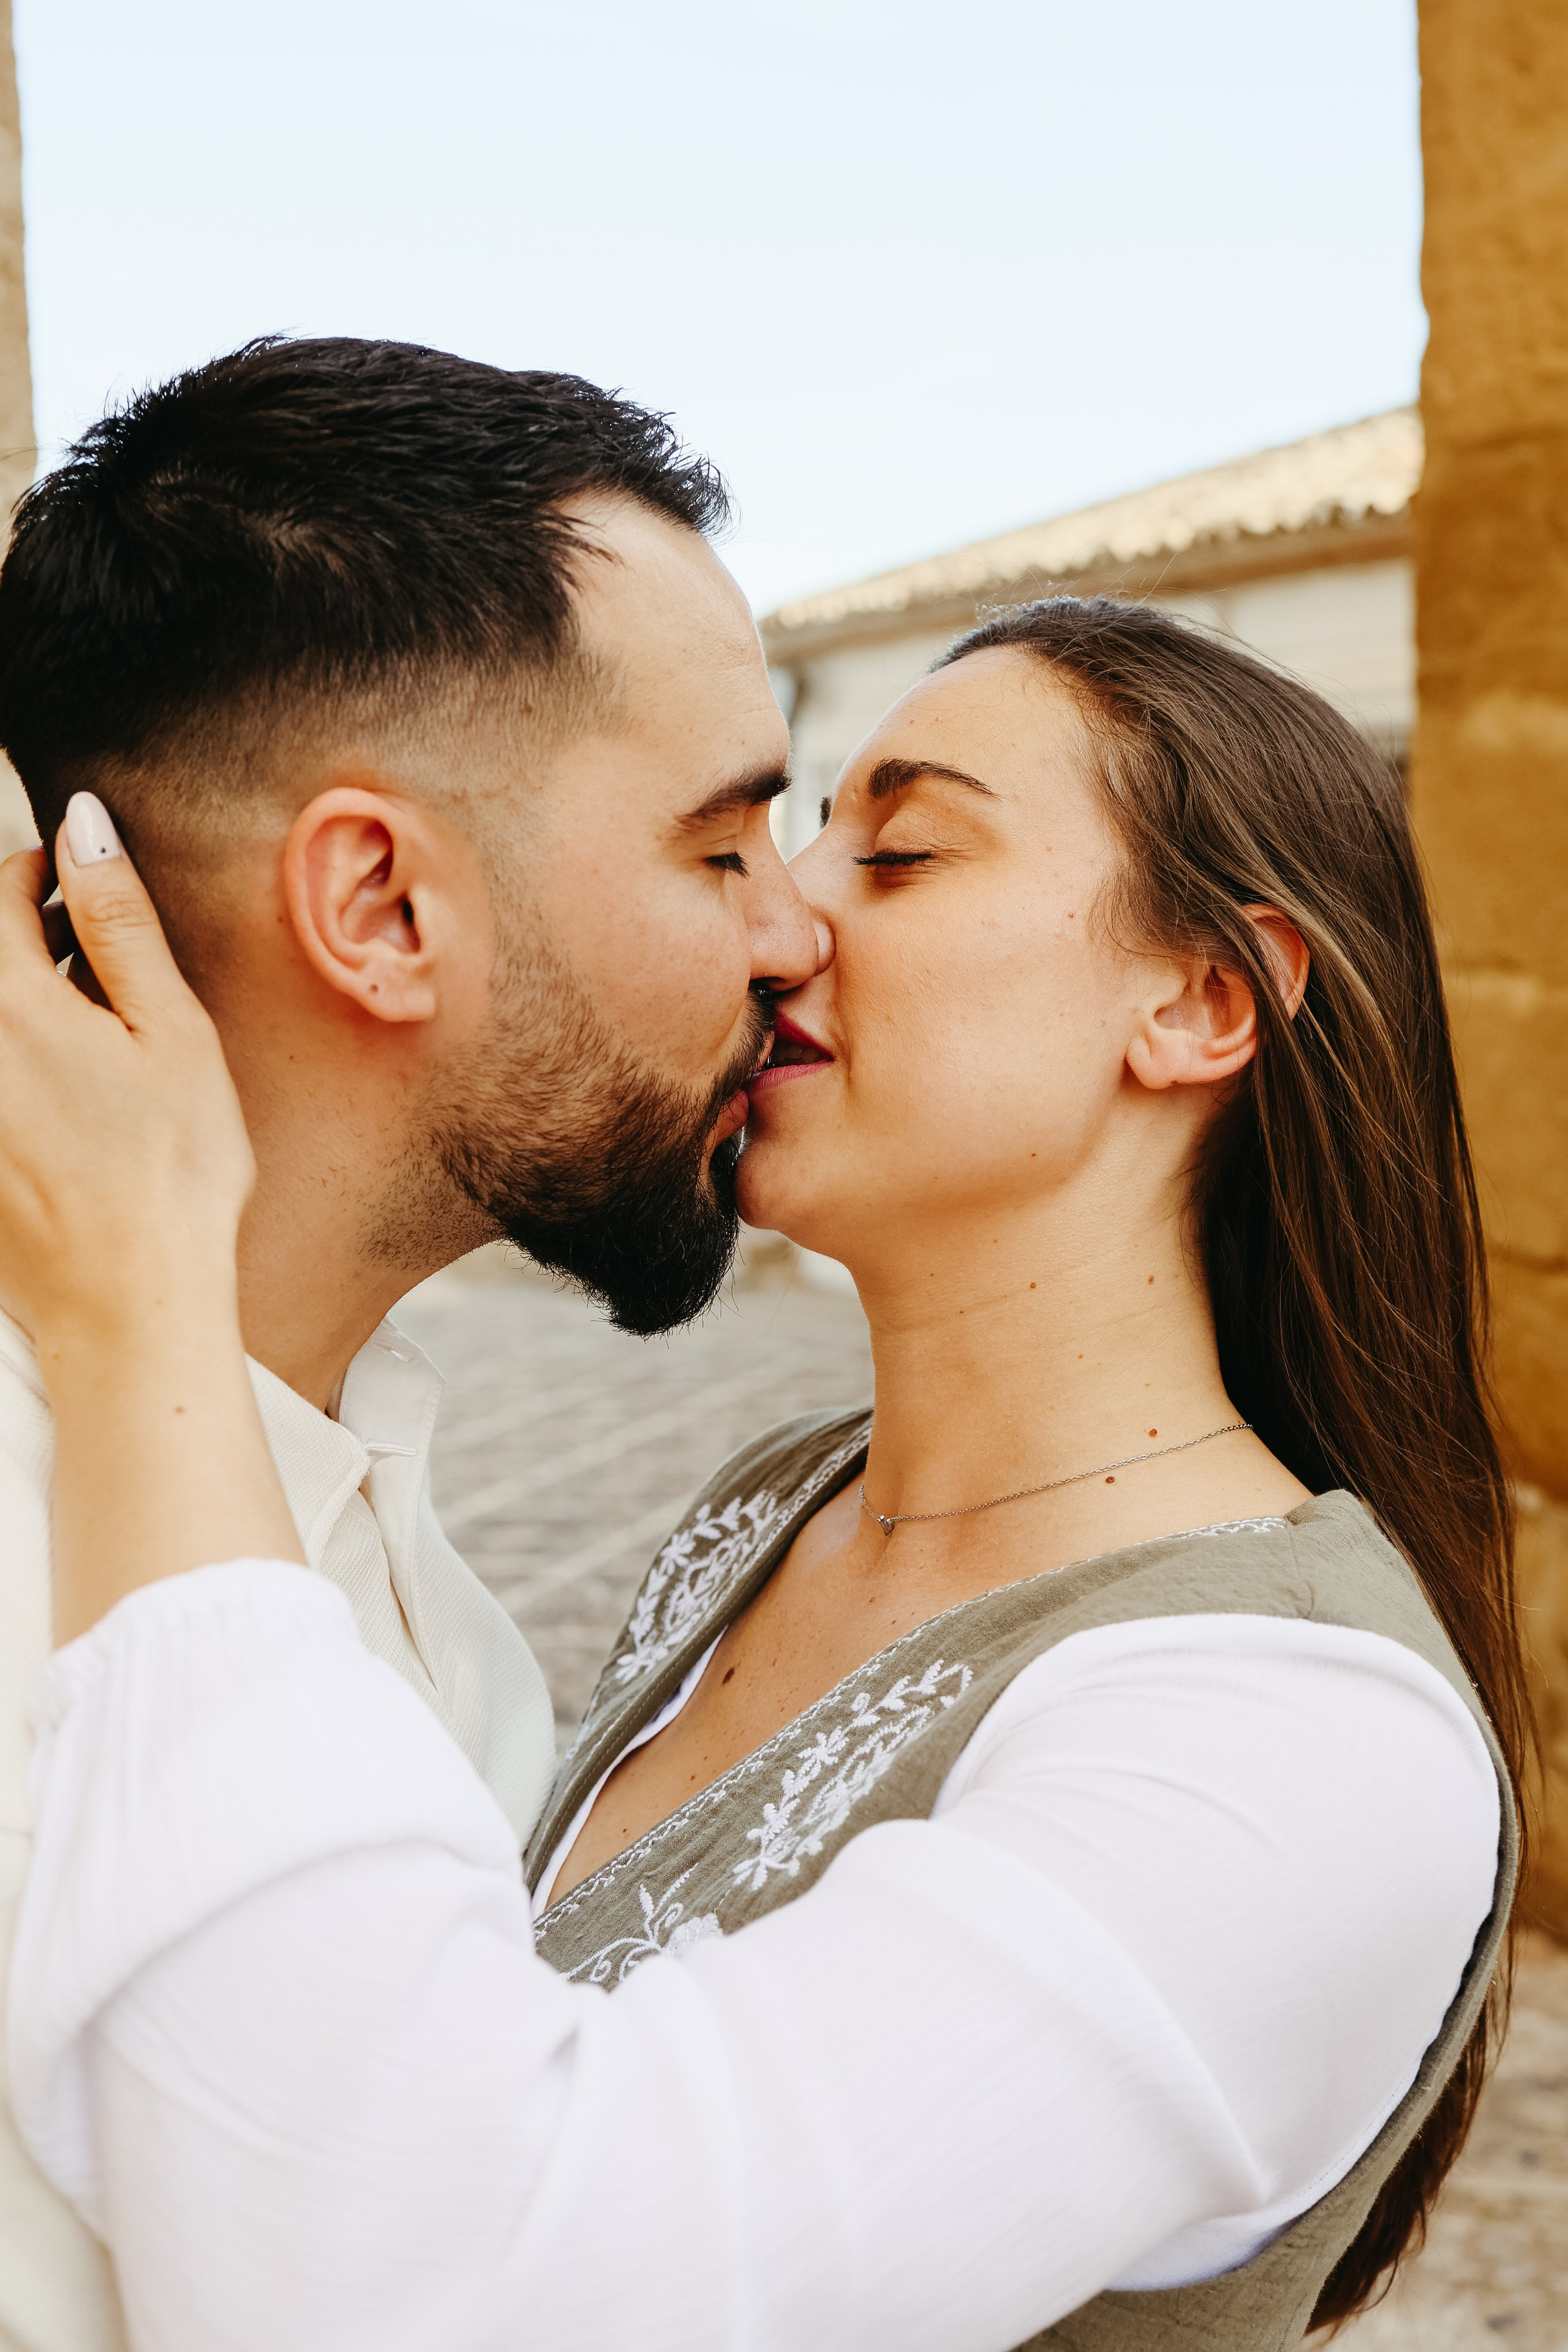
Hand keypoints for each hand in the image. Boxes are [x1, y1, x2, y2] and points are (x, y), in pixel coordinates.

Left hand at [0, 795, 302, 1641]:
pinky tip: (59, 1104)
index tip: (79, 891)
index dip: (40, 873)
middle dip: (23, 943)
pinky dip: (23, 1070)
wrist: (127, 1303)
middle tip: (79, 963)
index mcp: (8, 1001)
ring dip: (23, 1008)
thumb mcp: (171, 1033)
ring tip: (78, 1038)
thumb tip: (82, 825)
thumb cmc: (169, 1174)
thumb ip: (117, 923)